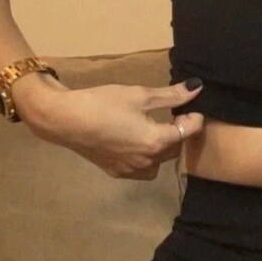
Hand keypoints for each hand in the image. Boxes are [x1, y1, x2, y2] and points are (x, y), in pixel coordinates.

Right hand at [24, 80, 204, 179]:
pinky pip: (142, 168)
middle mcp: (147, 162)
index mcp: (156, 142)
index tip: (190, 106)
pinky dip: (147, 157)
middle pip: (175, 149)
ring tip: (156, 128)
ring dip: (163, 148)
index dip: (194, 118)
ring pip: (160, 162)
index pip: (188, 132)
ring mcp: (131, 170)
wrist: (65, 120)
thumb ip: (171, 95)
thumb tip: (197, 88)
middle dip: (179, 133)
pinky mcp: (116, 172)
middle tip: (173, 114)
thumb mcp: (139, 95)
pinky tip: (138, 142)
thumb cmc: (103, 103)